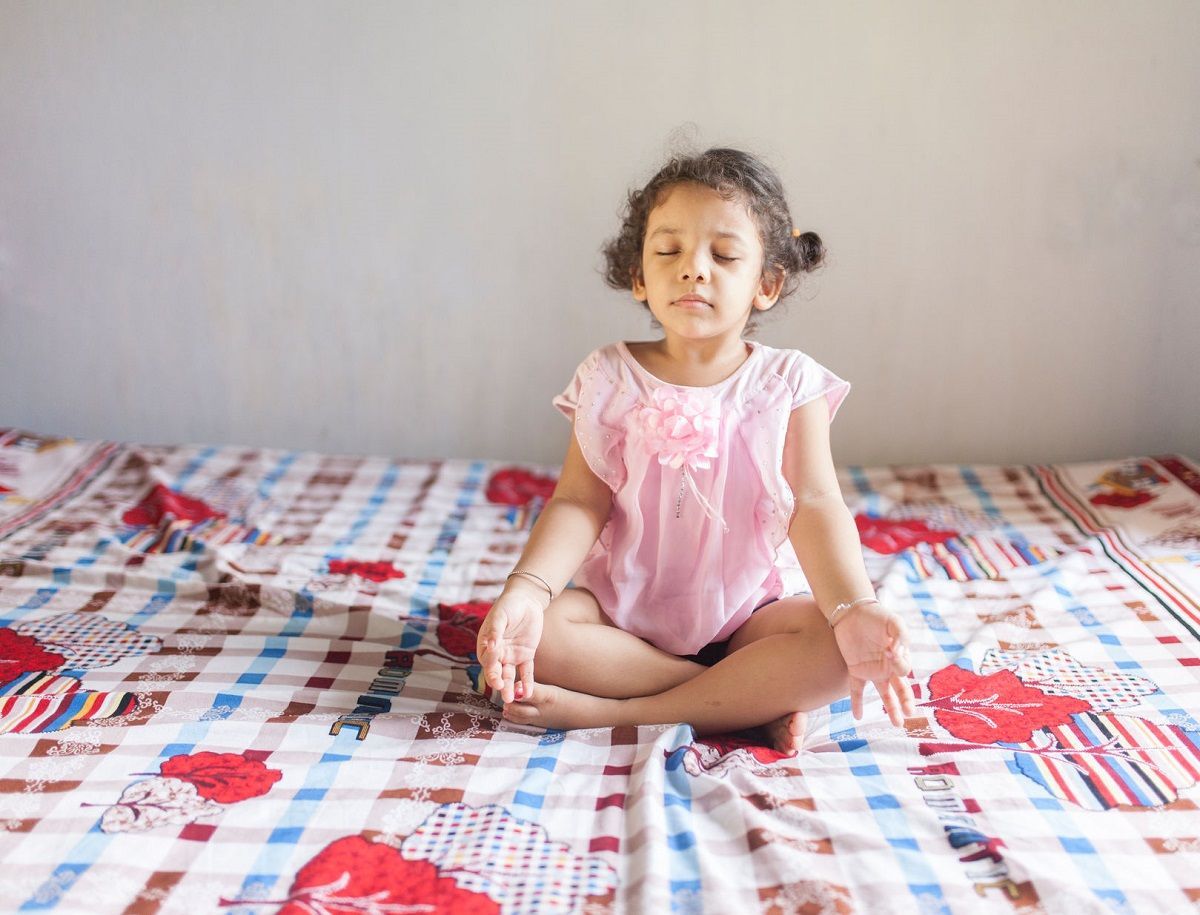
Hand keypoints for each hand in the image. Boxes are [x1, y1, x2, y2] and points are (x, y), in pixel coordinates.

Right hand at [475, 586, 545, 703]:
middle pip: (497, 672)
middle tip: (504, 693)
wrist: (527, 600)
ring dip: (511, 687)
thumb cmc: (508, 605)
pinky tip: (527, 692)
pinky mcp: (526, 656)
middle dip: (500, 684)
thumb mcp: (500, 616)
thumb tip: (490, 646)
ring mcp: (511, 656)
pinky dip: (527, 682)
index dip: (491, 669)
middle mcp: (497, 654)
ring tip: (513, 699)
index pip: (487, 661)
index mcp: (486, 645)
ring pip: (510, 676)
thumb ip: (495, 631)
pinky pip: (526, 671)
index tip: (496, 677)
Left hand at [832, 601, 915, 726]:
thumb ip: (900, 636)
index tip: (890, 651)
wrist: (852, 611)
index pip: (904, 669)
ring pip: (885, 695)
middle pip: (901, 689)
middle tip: (910, 713)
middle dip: (906, 702)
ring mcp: (873, 671)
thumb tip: (896, 654)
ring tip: (898, 724)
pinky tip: (858, 717)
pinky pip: (857, 690)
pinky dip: (857, 704)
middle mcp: (888, 667)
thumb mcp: (893, 622)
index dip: (899, 664)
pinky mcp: (856, 670)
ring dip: (891, 709)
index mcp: (900, 656)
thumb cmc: (877, 616)